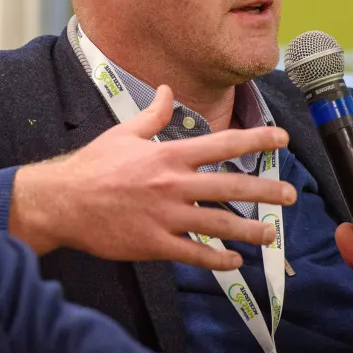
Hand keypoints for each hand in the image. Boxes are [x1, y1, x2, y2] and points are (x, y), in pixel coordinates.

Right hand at [10, 86, 294, 268]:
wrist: (62, 201)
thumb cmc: (92, 166)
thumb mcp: (123, 133)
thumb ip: (153, 116)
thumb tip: (167, 90)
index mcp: (169, 155)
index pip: (223, 144)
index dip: (256, 140)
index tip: (282, 138)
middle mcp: (173, 184)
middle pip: (231, 187)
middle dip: (266, 191)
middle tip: (290, 195)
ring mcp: (166, 216)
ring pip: (219, 225)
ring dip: (249, 230)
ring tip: (270, 234)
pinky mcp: (154, 243)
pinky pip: (194, 254)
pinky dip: (217, 260)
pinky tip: (234, 262)